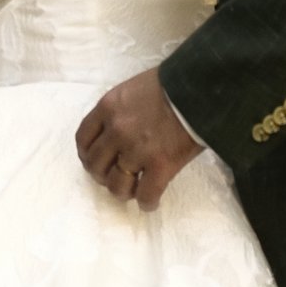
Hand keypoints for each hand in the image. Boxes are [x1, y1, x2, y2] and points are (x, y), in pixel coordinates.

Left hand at [75, 69, 203, 209]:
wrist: (202, 87)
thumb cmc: (173, 84)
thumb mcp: (134, 89)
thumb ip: (120, 110)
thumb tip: (117, 130)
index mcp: (108, 108)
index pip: (83, 139)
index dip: (87, 155)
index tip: (96, 161)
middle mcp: (117, 130)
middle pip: (95, 165)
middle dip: (103, 176)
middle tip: (115, 177)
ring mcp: (137, 150)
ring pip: (117, 185)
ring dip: (122, 192)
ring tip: (133, 191)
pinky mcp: (161, 165)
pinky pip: (146, 194)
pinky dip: (147, 202)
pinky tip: (151, 202)